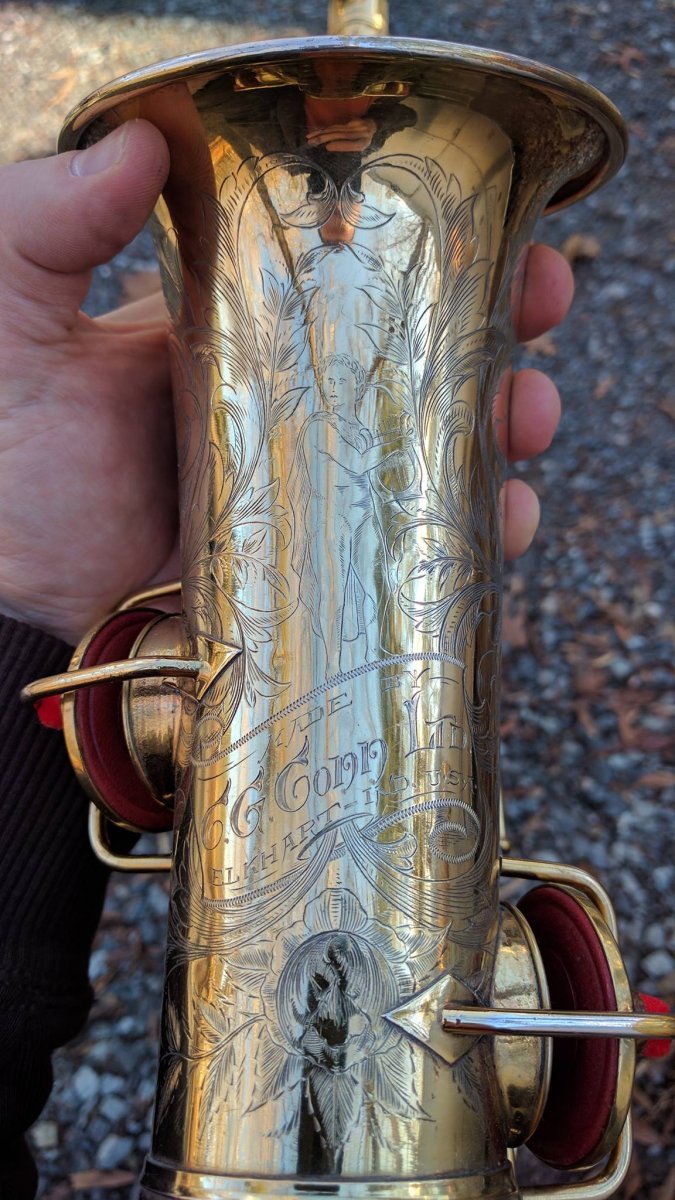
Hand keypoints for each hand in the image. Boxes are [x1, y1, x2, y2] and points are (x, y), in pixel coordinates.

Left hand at [0, 121, 570, 644]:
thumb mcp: (4, 305)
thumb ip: (49, 219)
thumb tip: (134, 138)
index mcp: (219, 336)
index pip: (340, 278)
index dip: (422, 247)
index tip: (492, 227)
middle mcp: (272, 410)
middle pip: (404, 364)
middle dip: (488, 336)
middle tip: (538, 314)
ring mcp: (293, 495)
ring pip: (418, 458)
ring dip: (495, 434)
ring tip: (532, 417)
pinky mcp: (298, 573)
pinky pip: (395, 558)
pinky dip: (462, 544)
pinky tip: (505, 520)